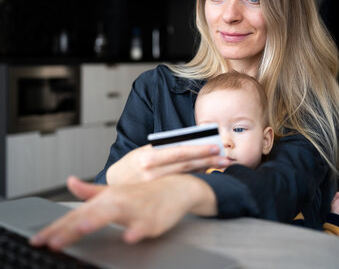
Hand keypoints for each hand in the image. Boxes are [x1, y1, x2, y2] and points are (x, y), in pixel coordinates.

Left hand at [29, 175, 216, 250]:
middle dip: (68, 229)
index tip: (39, 239)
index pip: (75, 215)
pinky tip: (129, 237)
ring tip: (81, 230)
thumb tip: (70, 182)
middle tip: (51, 241)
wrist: (176, 189)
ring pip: (113, 215)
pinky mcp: (151, 220)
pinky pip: (142, 226)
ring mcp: (134, 210)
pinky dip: (135, 231)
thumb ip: (91, 192)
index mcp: (105, 198)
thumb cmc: (144, 194)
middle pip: (88, 215)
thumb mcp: (114, 192)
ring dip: (96, 221)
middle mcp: (116, 202)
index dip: (56, 227)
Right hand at [106, 144, 229, 184]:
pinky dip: (194, 177)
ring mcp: (156, 186)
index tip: (214, 147)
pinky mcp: (159, 195)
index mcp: (148, 157)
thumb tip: (188, 144)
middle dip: (207, 160)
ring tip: (221, 164)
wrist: (114, 184)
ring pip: (185, 175)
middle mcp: (152, 172)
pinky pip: (180, 184)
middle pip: (186, 165)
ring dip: (205, 169)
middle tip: (225, 157)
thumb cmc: (130, 165)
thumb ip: (162, 148)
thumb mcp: (142, 152)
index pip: (178, 152)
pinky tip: (206, 173)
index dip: (198, 150)